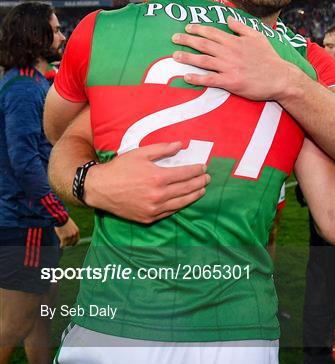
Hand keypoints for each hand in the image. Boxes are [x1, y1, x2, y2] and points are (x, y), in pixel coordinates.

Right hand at [55, 217, 79, 247]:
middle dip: (68, 243)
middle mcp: (74, 234)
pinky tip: (60, 246)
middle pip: (72, 243)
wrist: (61, 218)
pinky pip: (63, 245)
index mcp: (77, 231)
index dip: (74, 242)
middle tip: (65, 243)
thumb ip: (72, 230)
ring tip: (62, 244)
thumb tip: (71, 235)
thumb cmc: (65, 220)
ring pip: (67, 244)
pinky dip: (61, 246)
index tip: (71, 244)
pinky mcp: (64, 238)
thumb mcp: (71, 225)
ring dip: (65, 244)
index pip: (77, 240)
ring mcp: (69, 236)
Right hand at [84, 142, 210, 223]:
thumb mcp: (140, 153)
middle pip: (187, 189)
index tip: (203, 167)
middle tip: (207, 178)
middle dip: (200, 183)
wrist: (99, 189)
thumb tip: (180, 145)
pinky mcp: (148, 218)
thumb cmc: (120, 168)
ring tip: (201, 190)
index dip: (197, 170)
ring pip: (181, 203)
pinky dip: (180, 205)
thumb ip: (162, 149)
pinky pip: (170, 212)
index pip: (185, 174)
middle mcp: (158, 195)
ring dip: (194, 196)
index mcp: (158, 177)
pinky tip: (184, 200)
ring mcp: (154, 209)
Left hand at [171, 16, 299, 100]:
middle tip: (174, 38)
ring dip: (188, 57)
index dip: (198, 29)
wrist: (280, 78)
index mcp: (235, 41)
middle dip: (187, 40)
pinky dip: (197, 78)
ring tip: (175, 56)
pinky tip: (186, 77)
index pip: (212, 32)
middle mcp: (230, 52)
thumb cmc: (269, 58)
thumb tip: (229, 19)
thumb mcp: (258, 36)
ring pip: (204, 60)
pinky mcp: (231, 82)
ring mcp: (229, 67)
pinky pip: (210, 79)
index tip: (187, 28)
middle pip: (204, 44)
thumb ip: (241, 27)